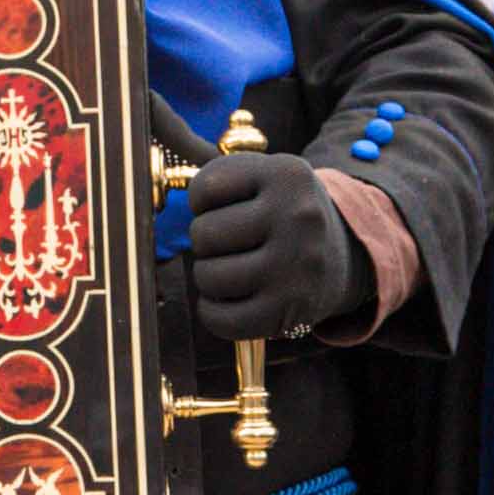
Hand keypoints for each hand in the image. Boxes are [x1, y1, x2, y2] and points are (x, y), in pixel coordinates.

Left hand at [186, 149, 353, 340]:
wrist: (344, 259)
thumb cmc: (284, 215)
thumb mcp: (269, 177)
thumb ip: (220, 177)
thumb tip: (148, 201)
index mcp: (288, 175)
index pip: (205, 187)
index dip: (202, 202)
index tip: (222, 208)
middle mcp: (297, 217)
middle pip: (204, 234)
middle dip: (205, 241)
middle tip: (228, 244)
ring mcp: (296, 266)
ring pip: (209, 276)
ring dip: (208, 276)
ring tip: (231, 269)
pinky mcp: (290, 311)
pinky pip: (221, 319)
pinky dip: (213, 312)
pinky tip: (228, 299)